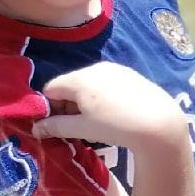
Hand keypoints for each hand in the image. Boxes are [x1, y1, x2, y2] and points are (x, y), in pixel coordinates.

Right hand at [34, 63, 188, 155]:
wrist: (158, 123)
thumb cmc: (116, 126)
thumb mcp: (82, 128)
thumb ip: (56, 126)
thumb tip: (36, 128)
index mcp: (80, 79)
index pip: (51, 88)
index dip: (49, 106)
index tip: (55, 124)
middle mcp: (96, 68)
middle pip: (70, 84)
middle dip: (67, 103)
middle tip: (75, 124)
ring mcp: (116, 69)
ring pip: (88, 83)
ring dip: (84, 99)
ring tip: (95, 120)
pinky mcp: (131, 74)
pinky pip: (106, 82)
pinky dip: (101, 95)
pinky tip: (112, 112)